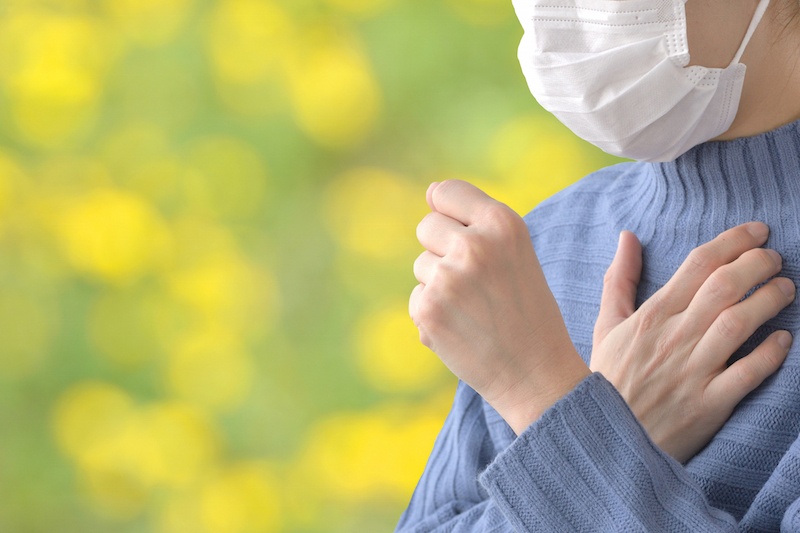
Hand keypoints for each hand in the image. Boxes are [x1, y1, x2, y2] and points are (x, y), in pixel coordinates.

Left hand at [409, 179, 589, 434]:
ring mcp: (447, 278)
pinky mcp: (427, 309)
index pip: (447, 191)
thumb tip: (430, 192)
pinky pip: (417, 297)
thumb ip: (476, 221)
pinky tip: (462, 329)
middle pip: (426, 226)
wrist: (536, 374)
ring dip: (439, 284)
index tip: (462, 232)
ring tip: (474, 308)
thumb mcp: (516, 252)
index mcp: (502, 223)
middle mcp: (473, 245)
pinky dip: (433, 313)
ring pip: (421, 265)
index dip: (449, 211)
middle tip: (476, 281)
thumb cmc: (527, 309)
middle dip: (442, 249)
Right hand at [591, 222, 794, 462]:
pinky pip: (748, 373)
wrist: (605, 438)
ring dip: (768, 300)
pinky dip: (769, 353)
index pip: (697, 265)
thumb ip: (619, 280)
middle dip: (757, 263)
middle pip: (723, 287)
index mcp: (650, 317)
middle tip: (775, 257)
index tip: (756, 232)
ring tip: (785, 289)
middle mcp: (673, 339)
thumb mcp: (606, 326)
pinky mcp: (709, 405)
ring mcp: (692, 372)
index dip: (731, 242)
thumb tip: (628, 237)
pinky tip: (782, 339)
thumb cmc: (608, 379)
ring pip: (739, 323)